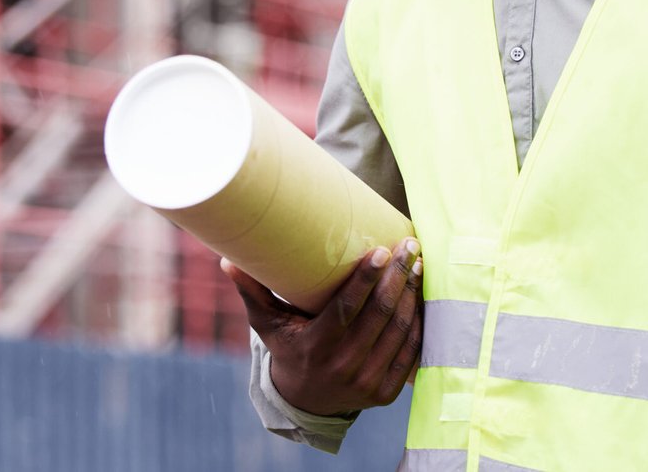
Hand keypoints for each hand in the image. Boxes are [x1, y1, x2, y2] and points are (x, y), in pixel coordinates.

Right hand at [222, 237, 422, 416]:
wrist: (306, 402)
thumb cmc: (287, 349)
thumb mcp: (267, 324)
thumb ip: (251, 291)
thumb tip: (226, 259)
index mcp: (317, 347)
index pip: (347, 309)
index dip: (366, 280)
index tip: (382, 250)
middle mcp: (344, 366)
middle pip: (380, 315)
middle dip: (398, 276)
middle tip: (409, 246)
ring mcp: (368, 382)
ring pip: (399, 331)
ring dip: (412, 295)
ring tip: (417, 264)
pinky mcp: (386, 392)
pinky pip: (410, 353)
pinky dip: (418, 323)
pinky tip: (420, 296)